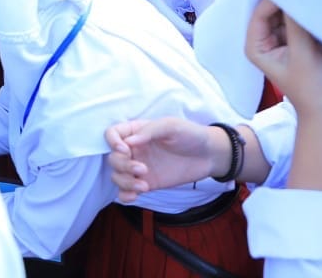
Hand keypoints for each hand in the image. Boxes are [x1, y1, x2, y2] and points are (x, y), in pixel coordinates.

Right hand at [105, 118, 225, 202]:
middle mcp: (134, 150)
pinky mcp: (146, 183)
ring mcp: (139, 167)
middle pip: (113, 158)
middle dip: (123, 166)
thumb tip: (129, 141)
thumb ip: (150, 131)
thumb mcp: (172, 126)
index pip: (112, 134)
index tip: (126, 150)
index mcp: (137, 132)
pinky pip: (126, 191)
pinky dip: (125, 195)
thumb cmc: (191, 135)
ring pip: (117, 176)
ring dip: (125, 182)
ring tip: (144, 185)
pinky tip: (136, 195)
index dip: (112, 142)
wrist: (209, 156)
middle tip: (143, 169)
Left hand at [244, 0, 321, 118]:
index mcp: (257, 45)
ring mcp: (288, 40)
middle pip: (274, 11)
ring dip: (300, 4)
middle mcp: (269, 40)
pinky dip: (311, 12)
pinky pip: (305, 19)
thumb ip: (296, 25)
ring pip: (290, 14)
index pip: (260, 13)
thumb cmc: (313, 89)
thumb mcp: (302, 55)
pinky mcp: (306, 40)